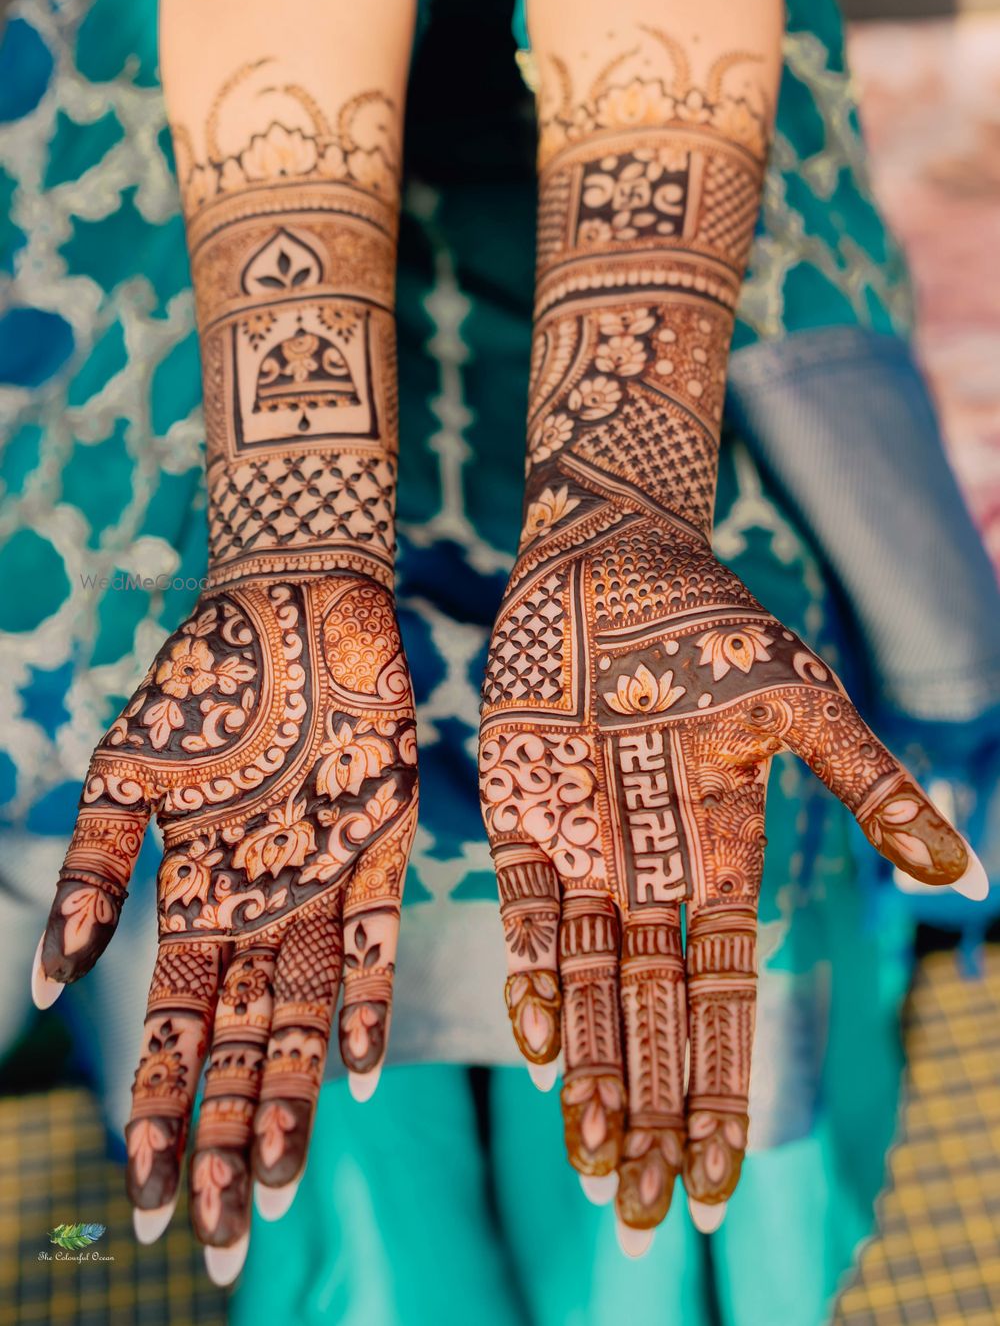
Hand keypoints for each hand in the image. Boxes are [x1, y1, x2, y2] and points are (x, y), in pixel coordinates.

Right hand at [32, 577, 416, 1259]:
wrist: (290, 598)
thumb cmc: (200, 681)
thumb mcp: (123, 775)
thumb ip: (92, 871)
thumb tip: (50, 980)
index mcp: (193, 898)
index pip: (176, 1033)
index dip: (162, 1115)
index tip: (152, 1202)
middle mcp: (260, 908)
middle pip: (244, 1050)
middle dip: (230, 1143)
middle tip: (224, 1240)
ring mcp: (321, 885)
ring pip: (305, 1019)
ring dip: (293, 1103)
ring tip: (282, 1191)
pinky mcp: (383, 849)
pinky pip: (375, 942)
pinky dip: (366, 1007)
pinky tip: (361, 1080)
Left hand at [479, 522, 983, 1235]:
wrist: (613, 555)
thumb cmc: (713, 623)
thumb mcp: (801, 704)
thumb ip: (868, 786)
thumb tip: (963, 871)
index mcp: (724, 852)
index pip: (723, 994)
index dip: (720, 1084)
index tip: (717, 1176)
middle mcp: (652, 867)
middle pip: (652, 1013)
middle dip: (652, 1110)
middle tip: (645, 1218)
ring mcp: (583, 843)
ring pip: (587, 982)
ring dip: (592, 1072)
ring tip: (597, 1167)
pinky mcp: (519, 810)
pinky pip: (523, 908)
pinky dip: (531, 973)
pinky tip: (540, 1049)